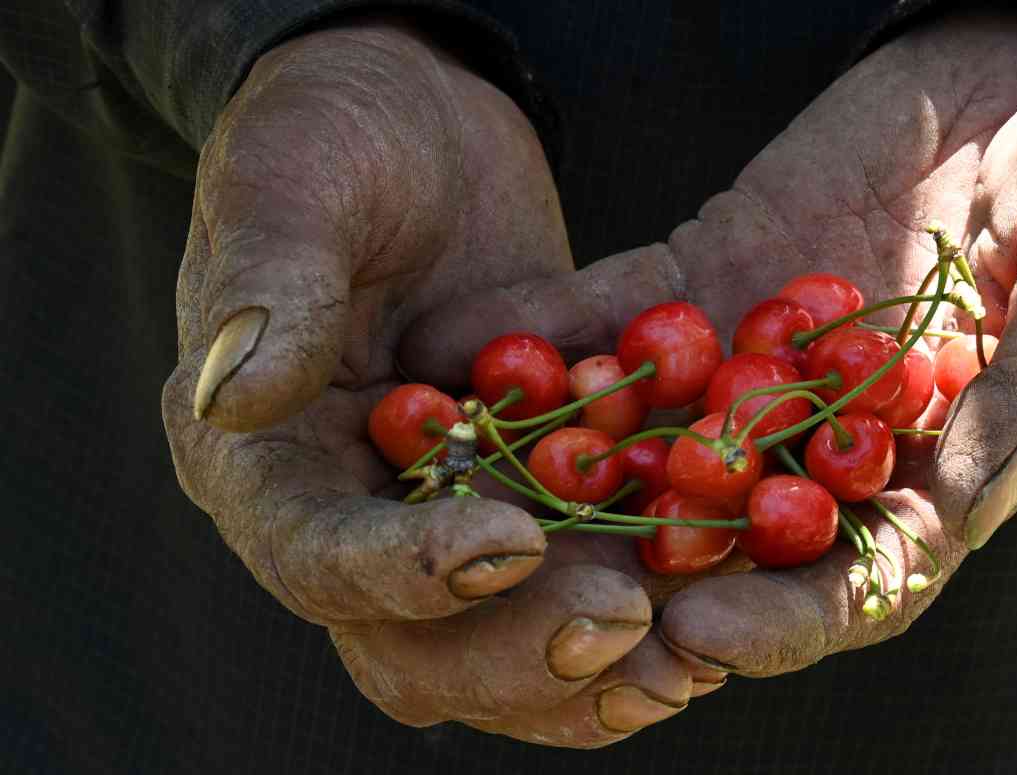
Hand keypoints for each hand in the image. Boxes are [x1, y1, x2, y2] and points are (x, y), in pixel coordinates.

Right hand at [161, 17, 703, 746]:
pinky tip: (708, 630)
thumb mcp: (293, 181)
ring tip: (682, 665)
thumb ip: (267, 285)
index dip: (401, 572)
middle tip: (620, 625)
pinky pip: (567, 593)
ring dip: (586, 672)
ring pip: (496, 646)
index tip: (505, 547)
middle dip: (512, 650)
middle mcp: (345, 513)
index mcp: (261, 457)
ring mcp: (438, 516)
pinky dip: (631, 624)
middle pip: (408, 644)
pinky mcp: (520, 499)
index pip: (312, 554)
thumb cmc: (335, 136)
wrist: (421, 129)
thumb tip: (232, 399)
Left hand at [411, 8, 1016, 675]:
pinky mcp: (713, 276)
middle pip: (729, 531)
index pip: (853, 577)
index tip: (704, 640)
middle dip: (644, 566)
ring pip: (658, 431)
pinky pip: (627, 312)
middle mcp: (829, 435)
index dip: (784, 620)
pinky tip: (485, 347)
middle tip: (562, 591)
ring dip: (573, 461)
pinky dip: (560, 332)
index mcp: (931, 469)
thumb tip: (958, 497)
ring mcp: (760, 358)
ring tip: (488, 487)